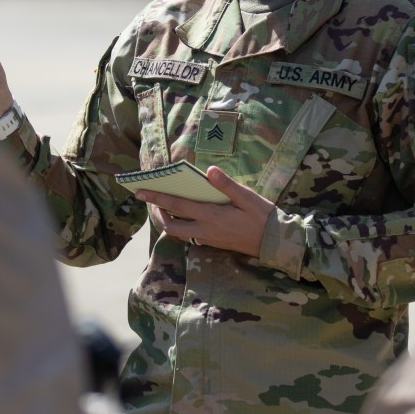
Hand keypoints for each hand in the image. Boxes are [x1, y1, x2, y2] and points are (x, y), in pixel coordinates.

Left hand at [135, 166, 273, 256]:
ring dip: (167, 220)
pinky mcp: (212, 243)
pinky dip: (180, 225)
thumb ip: (227, 185)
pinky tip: (183, 214)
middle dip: (156, 212)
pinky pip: (189, 235)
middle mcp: (205, 229)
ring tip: (163, 206)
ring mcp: (208, 238)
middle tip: (149, 200)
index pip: (177, 205)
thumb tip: (209, 170)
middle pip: (170, 224)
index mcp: (211, 215)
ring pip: (178, 232)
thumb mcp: (248, 197)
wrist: (274, 243)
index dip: (157, 198)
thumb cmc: (262, 217)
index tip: (140, 192)